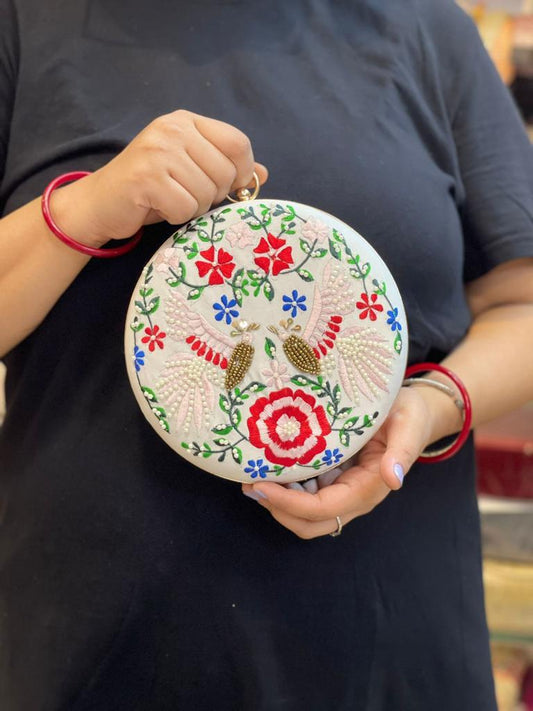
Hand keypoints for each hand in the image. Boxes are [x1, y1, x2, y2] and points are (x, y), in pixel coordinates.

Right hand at [52, 110, 267, 246]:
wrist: (101, 203)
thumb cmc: (150, 190)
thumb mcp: (191, 172)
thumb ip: (225, 168)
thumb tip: (264, 173)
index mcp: (186, 121)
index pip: (238, 143)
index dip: (243, 171)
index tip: (230, 187)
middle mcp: (172, 128)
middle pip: (225, 171)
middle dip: (213, 195)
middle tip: (187, 196)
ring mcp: (158, 151)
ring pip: (206, 192)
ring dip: (193, 208)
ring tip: (170, 200)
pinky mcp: (146, 177)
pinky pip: (186, 208)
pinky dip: (177, 217)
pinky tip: (159, 208)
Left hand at [241, 386, 435, 538]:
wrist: (413, 413)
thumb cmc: (409, 415)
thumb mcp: (408, 424)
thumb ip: (402, 452)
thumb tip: (394, 479)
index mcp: (369, 488)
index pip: (323, 509)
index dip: (289, 504)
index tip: (261, 486)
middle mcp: (354, 497)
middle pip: (309, 523)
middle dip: (277, 509)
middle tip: (249, 484)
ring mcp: (343, 491)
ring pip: (304, 515)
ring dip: (277, 502)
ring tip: (252, 476)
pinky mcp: (334, 480)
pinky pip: (306, 496)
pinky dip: (285, 489)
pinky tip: (269, 469)